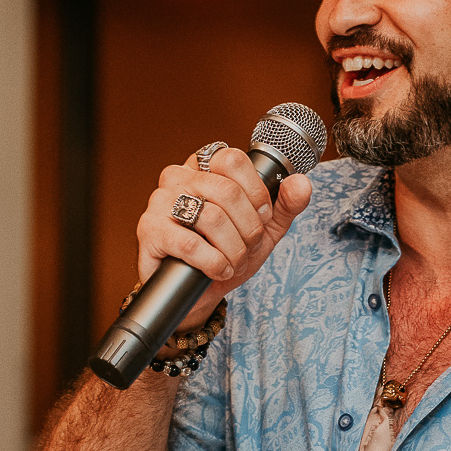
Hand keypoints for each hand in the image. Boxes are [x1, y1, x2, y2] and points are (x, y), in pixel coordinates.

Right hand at [137, 145, 312, 329]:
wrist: (198, 292)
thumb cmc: (227, 252)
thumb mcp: (264, 229)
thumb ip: (285, 204)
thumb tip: (301, 182)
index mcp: (205, 167)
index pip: (233, 159)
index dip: (256, 192)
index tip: (262, 217)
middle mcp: (179, 176)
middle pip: (227, 191)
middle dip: (249, 227)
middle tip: (249, 246)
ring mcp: (160, 201)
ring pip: (211, 217)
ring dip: (233, 248)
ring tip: (233, 262)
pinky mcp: (149, 230)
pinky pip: (190, 243)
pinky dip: (213, 262)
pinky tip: (218, 270)